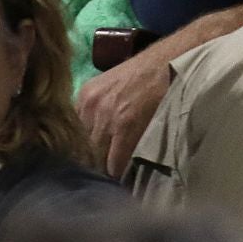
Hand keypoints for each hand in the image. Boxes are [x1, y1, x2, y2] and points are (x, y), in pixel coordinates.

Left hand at [76, 41, 173, 178]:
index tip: (89, 162)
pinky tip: (125, 177)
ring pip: (96, 159)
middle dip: (92, 162)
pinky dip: (120, 173)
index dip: (82, 151)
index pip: (73, 136)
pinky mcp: (124, 126)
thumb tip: (92, 140)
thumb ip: (97, 110)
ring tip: (114, 176)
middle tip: (101, 174)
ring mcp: (104, 117)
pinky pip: (114, 164)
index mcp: (83, 96)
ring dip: (106, 169)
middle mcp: (89, 106)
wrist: (169, 64)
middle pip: (82, 149)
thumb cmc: (145, 74)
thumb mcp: (110, 87)